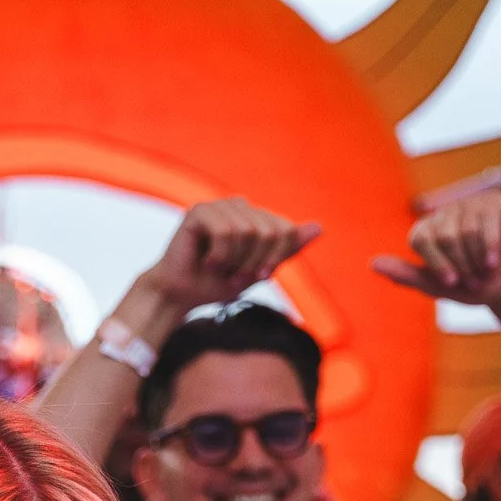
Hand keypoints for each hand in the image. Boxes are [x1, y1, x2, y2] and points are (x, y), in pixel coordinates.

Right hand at [139, 197, 320, 323]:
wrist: (180, 295)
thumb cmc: (216, 285)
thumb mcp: (258, 271)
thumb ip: (287, 249)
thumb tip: (320, 227)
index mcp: (255, 217)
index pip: (286, 230)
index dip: (276, 258)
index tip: (259, 276)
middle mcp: (239, 206)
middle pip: (270, 231)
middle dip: (255, 262)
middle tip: (236, 277)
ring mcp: (219, 206)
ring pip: (249, 231)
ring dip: (235, 261)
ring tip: (219, 269)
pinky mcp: (199, 211)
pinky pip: (226, 231)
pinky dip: (220, 256)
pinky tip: (207, 261)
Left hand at [373, 190, 500, 337]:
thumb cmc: (469, 287)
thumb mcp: (434, 286)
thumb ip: (404, 274)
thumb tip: (372, 263)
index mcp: (426, 229)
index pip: (420, 239)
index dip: (437, 265)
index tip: (451, 283)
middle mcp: (445, 211)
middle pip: (445, 236)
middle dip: (461, 265)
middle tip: (472, 278)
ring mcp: (470, 202)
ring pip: (467, 233)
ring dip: (477, 261)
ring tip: (485, 270)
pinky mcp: (495, 201)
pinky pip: (487, 227)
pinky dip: (491, 250)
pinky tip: (495, 261)